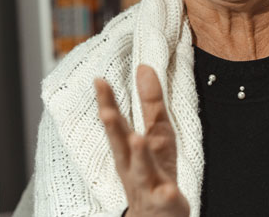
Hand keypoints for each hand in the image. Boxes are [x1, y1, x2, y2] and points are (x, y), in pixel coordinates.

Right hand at [95, 65, 188, 216]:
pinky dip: (166, 194)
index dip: (107, 102)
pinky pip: (164, 198)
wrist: (156, 216)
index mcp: (128, 148)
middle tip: (106, 111)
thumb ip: (149, 102)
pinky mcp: (164, 202)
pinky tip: (169, 189)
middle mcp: (132, 166)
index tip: (99, 81)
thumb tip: (144, 67)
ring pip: (141, 170)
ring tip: (138, 139)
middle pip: (121, 145)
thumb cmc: (154, 170)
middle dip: (113, 129)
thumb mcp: (156, 133)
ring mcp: (147, 185)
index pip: (116, 122)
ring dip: (139, 155)